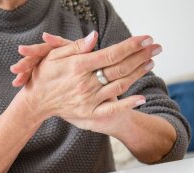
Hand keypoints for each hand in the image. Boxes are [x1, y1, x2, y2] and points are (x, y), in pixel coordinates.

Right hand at [17, 31, 162, 134]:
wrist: (37, 102)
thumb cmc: (44, 75)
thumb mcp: (54, 56)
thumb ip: (75, 47)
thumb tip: (95, 37)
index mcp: (77, 67)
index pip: (111, 54)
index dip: (131, 45)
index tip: (146, 38)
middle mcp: (85, 84)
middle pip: (120, 68)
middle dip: (141, 55)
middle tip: (156, 46)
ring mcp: (88, 100)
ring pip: (120, 85)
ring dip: (138, 73)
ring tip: (151, 61)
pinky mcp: (89, 114)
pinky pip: (112, 109)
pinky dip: (128, 104)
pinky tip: (142, 98)